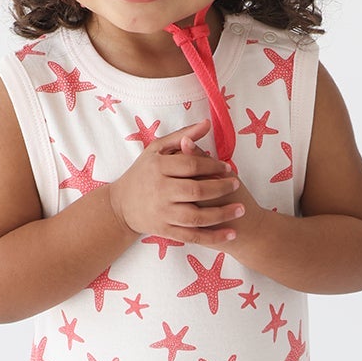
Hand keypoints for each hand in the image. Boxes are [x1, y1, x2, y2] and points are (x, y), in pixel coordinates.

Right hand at [107, 120, 246, 245]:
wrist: (121, 206)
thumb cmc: (143, 173)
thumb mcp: (156, 150)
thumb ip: (181, 136)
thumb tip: (207, 123)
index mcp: (158, 168)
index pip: (191, 165)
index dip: (213, 165)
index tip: (227, 167)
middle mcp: (159, 191)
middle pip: (196, 190)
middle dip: (220, 188)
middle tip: (236, 185)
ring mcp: (162, 213)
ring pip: (196, 216)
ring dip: (222, 214)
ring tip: (240, 209)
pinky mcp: (165, 231)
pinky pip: (193, 236)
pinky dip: (213, 237)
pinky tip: (231, 234)